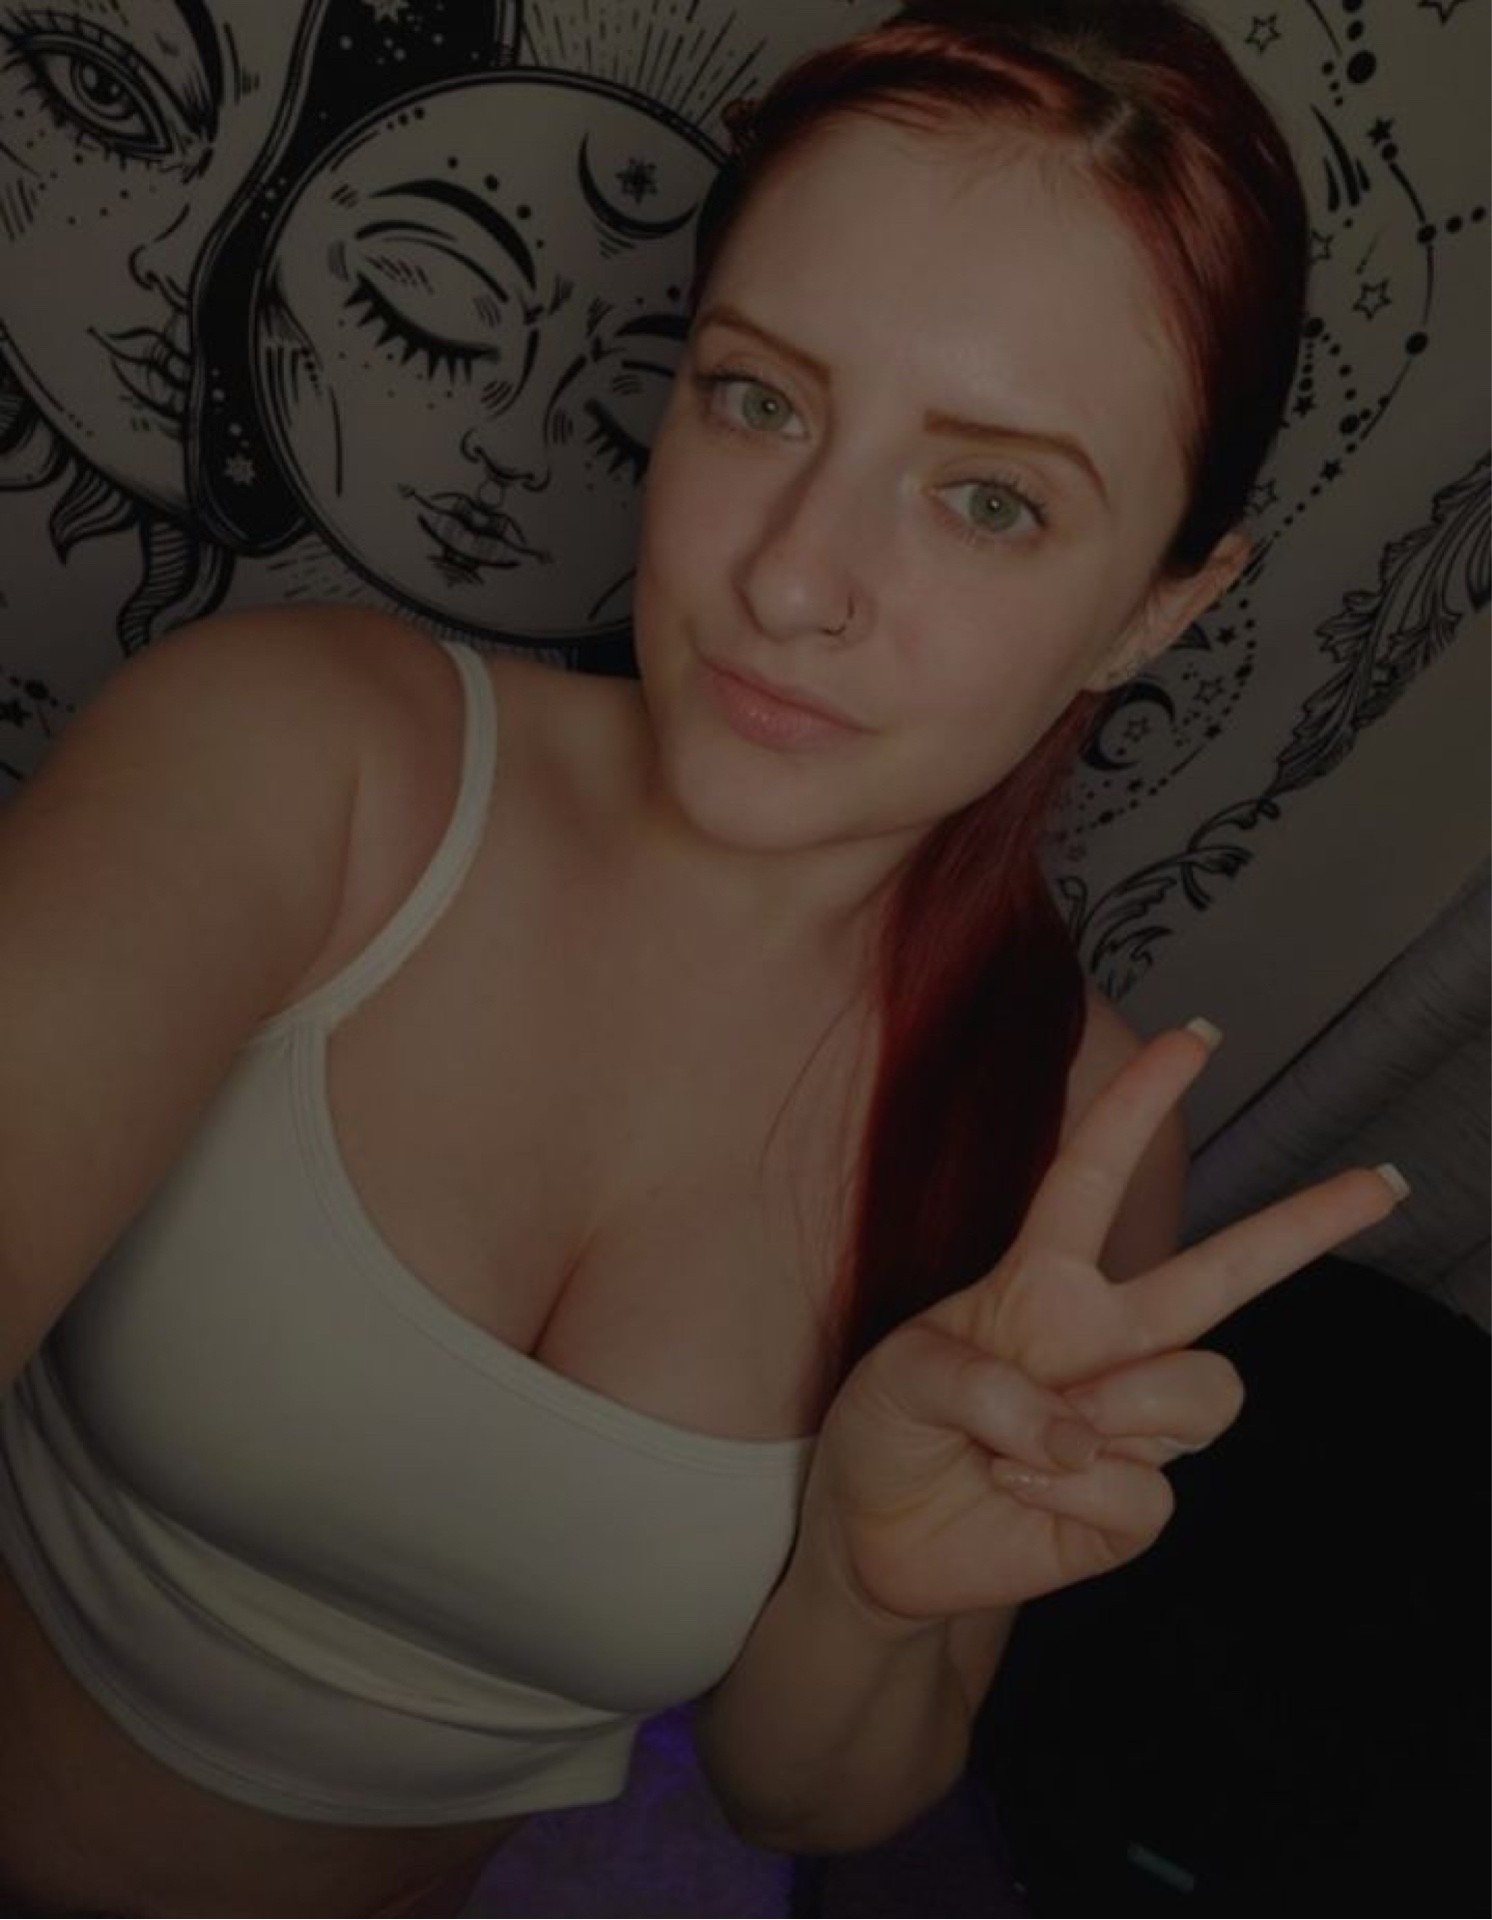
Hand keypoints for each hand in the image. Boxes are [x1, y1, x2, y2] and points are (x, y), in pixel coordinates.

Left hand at [804, 1022, 1407, 1624]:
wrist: (876, 1537)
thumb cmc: (889, 1429)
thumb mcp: (900, 1375)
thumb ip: (981, 1385)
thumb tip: (1079, 1431)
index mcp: (1043, 1282)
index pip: (1095, 1175)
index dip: (1138, 1102)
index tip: (1196, 1037)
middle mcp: (1103, 1340)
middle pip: (1221, 1272)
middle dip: (1304, 1224)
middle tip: (1381, 1184)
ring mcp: (1125, 1420)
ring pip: (1200, 1388)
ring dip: (1119, 1413)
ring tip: (1032, 1444)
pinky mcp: (1130, 1505)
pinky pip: (1145, 1489)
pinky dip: (1071, 1494)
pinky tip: (1023, 1493)